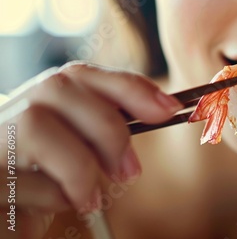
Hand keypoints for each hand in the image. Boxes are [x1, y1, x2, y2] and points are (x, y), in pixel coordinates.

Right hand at [0, 62, 181, 237]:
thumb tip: (162, 108)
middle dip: (108, 129)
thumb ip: (106, 125)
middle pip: (60, 87)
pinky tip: (58, 205)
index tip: (168, 108)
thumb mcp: (81, 149)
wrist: (6, 214)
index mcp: (38, 100)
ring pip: (34, 125)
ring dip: (78, 165)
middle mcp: (9, 109)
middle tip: (129, 172)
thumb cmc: (48, 182)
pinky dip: (52, 196)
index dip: (128, 86)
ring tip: (91, 198)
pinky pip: (18, 178)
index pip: (81, 73)